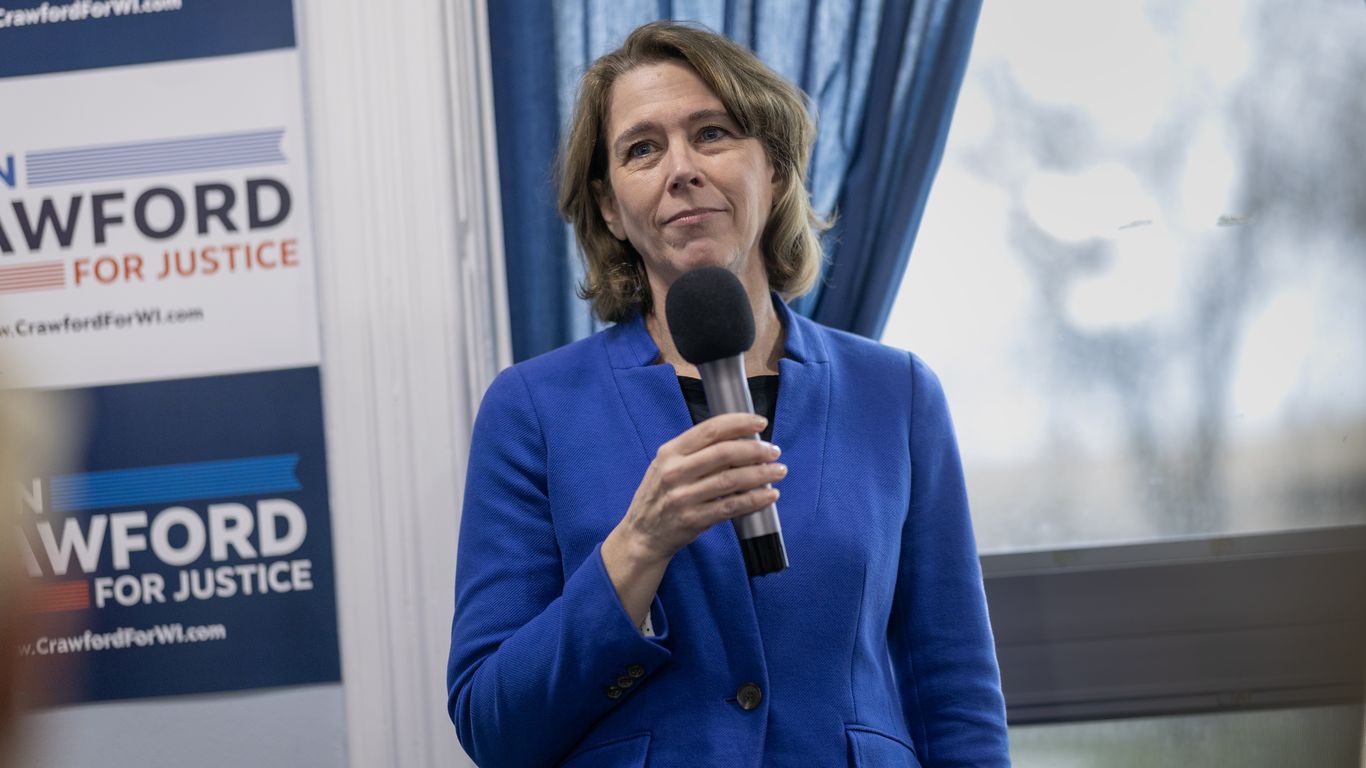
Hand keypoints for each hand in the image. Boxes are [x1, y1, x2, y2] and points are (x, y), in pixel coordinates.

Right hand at [602, 412, 784, 624]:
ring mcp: (683, 497)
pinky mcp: (693, 520)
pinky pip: (731, 507)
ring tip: (778, 471)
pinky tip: (769, 495)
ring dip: (760, 474)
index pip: (709, 430)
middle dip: (755, 450)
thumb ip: (696, 453)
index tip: (760, 422)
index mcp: (670, 452)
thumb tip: (740, 441)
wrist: (642, 535)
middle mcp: (674, 472)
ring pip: (731, 480)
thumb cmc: (660, 496)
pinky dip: (754, 500)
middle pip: (724, 453)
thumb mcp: (667, 466)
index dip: (739, 423)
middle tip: (773, 451)